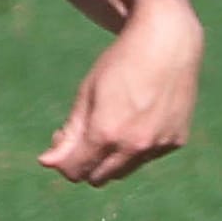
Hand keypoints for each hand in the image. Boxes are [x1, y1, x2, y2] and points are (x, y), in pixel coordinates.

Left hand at [39, 0, 202, 186]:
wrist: (168, 42)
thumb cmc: (121, 64)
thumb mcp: (87, 94)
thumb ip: (68, 133)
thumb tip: (46, 163)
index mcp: (105, 133)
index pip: (75, 170)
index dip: (62, 161)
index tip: (61, 142)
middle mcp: (133, 146)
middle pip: (97, 178)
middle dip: (85, 162)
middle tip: (84, 134)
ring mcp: (157, 146)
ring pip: (123, 171)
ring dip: (111, 157)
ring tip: (113, 122)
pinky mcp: (175, 141)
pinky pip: (147, 156)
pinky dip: (137, 146)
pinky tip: (140, 115)